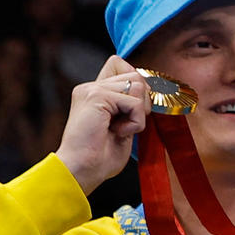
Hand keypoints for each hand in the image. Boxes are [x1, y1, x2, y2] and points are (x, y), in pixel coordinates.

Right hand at [58, 55, 156, 191]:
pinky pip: (135, 103)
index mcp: (95, 92)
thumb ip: (131, 105)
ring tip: (120, 129)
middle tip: (128, 124)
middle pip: (135, 74)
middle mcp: (90, 87)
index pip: (119, 63)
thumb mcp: (123, 125)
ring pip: (138, 85)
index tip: (135, 110)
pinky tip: (118, 133)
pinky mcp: (96, 96)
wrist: (82, 170)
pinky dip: (136, 122)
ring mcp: (92, 89)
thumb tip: (151, 88)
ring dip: (139, 113)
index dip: (137, 83)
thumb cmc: (101, 156)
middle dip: (143, 101)